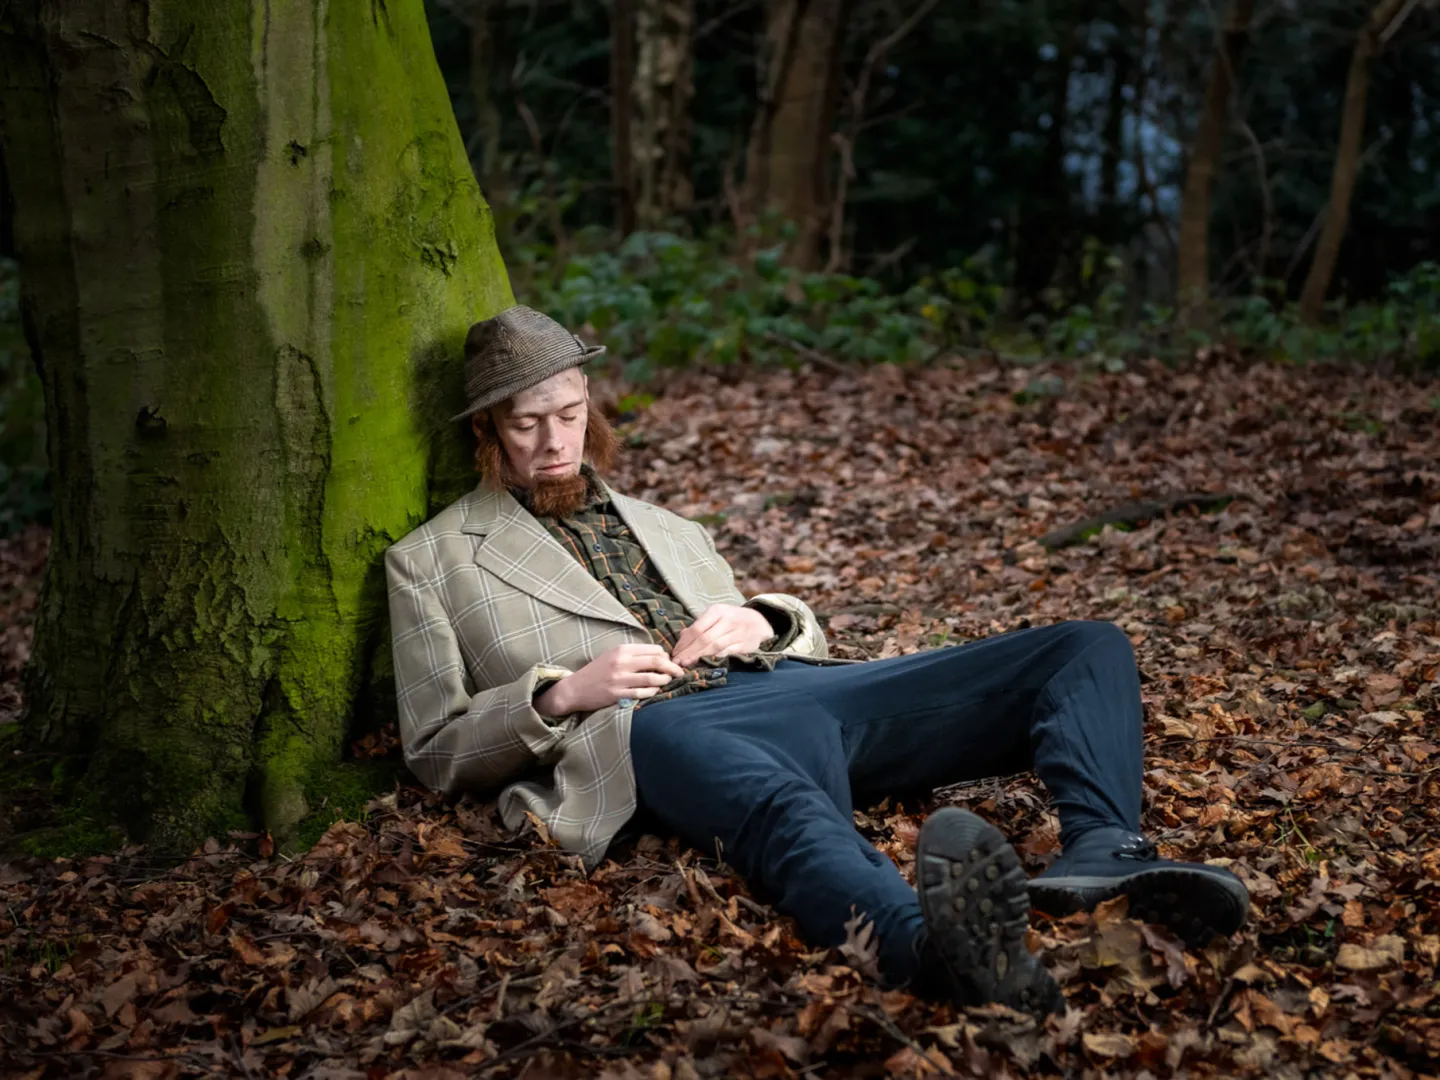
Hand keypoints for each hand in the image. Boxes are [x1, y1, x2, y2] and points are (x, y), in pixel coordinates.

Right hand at [534, 644, 684, 715]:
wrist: (574, 689)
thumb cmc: (596, 672)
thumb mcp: (612, 655)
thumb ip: (633, 654)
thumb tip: (659, 656)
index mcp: (621, 650)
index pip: (653, 649)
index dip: (666, 656)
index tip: (669, 663)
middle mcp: (621, 662)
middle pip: (657, 661)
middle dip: (672, 668)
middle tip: (679, 673)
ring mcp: (619, 679)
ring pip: (652, 677)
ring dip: (665, 680)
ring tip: (668, 682)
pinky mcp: (617, 694)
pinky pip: (643, 693)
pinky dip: (653, 692)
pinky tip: (655, 691)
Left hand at [671, 604, 773, 667]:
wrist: (760, 621)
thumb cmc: (732, 619)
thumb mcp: (716, 616)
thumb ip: (699, 626)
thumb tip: (681, 637)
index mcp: (718, 610)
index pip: (696, 628)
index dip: (684, 642)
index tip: (675, 652)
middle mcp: (728, 620)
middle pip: (704, 638)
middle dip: (688, 652)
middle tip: (677, 662)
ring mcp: (738, 632)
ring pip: (715, 647)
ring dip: (698, 657)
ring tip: (686, 664)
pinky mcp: (746, 645)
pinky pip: (727, 653)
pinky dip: (714, 659)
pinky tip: (704, 664)